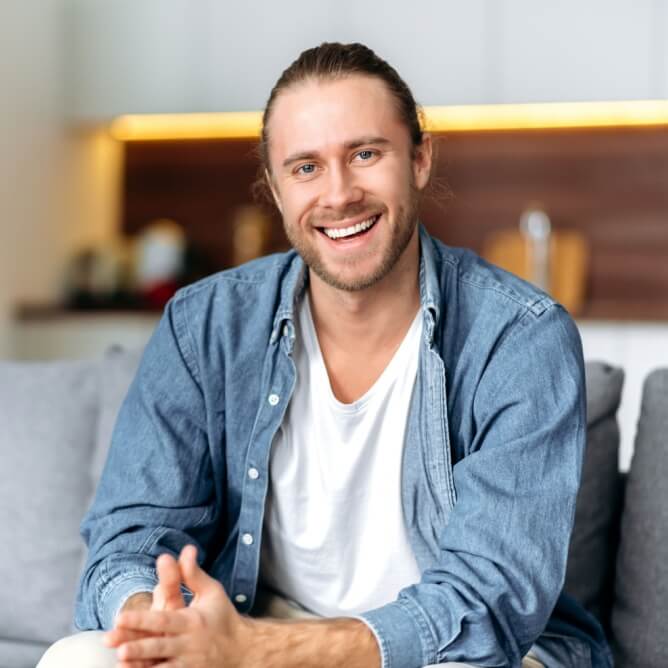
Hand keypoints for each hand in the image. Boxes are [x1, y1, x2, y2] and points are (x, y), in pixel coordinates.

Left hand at [113, 545, 253, 667]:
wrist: (243, 649)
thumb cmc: (223, 616)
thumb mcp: (211, 592)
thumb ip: (193, 574)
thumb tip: (186, 549)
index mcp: (193, 621)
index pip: (164, 620)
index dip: (142, 620)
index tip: (120, 618)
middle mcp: (189, 644)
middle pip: (160, 646)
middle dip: (138, 647)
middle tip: (116, 646)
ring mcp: (189, 664)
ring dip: (140, 667)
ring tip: (119, 663)